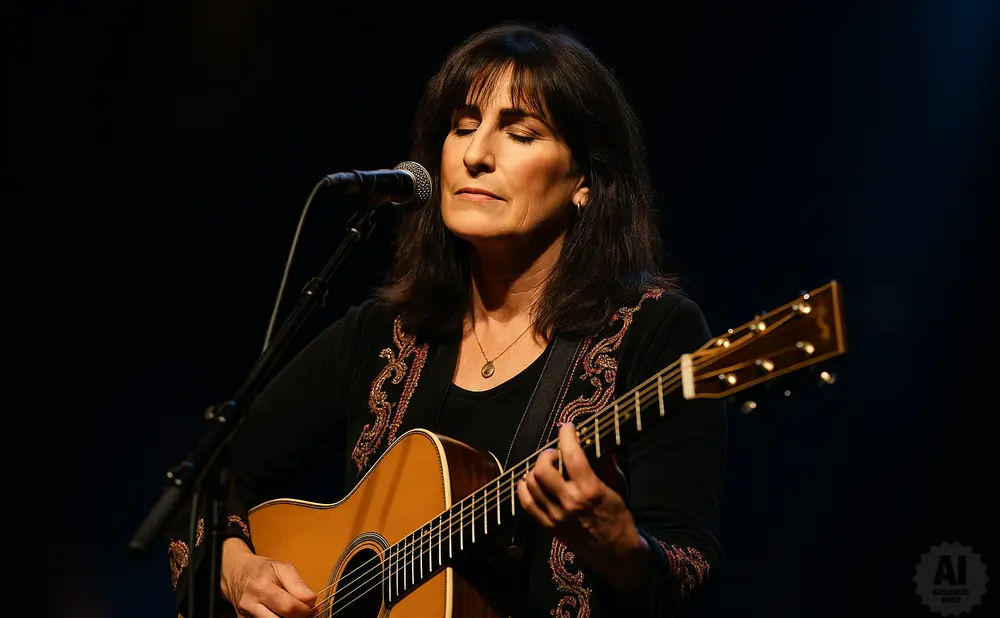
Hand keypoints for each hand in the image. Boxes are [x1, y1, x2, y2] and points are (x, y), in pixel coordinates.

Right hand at [224, 548, 315, 617]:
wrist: (236, 572)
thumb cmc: (260, 570)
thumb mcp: (282, 567)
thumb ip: (298, 583)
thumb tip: (311, 599)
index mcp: (262, 587)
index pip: (289, 606)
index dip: (305, 610)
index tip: (312, 608)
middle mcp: (251, 603)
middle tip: (305, 613)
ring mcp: (246, 615)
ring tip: (294, 613)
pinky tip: (282, 614)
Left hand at [517, 422, 649, 592]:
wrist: (615, 553)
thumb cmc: (619, 518)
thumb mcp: (618, 487)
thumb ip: (607, 464)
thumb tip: (599, 441)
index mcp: (590, 490)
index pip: (572, 454)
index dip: (567, 435)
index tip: (567, 428)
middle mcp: (569, 502)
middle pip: (543, 469)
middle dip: (547, 454)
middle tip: (556, 453)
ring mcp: (556, 516)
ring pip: (531, 484)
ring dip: (535, 469)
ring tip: (545, 467)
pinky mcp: (548, 526)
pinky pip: (526, 504)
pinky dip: (524, 488)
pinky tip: (529, 481)